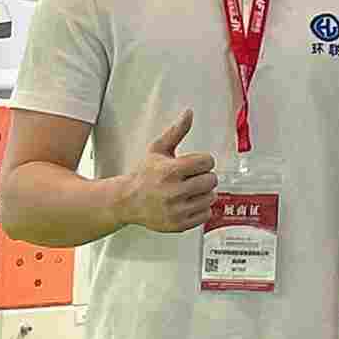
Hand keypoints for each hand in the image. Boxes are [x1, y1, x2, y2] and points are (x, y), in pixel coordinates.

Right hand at [123, 108, 217, 233]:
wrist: (127, 201)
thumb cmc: (144, 175)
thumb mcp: (158, 150)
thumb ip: (176, 131)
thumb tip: (189, 113)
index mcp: (170, 171)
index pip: (207, 162)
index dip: (203, 161)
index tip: (195, 164)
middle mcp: (173, 191)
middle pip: (212, 180)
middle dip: (204, 176)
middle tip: (191, 177)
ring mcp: (176, 210)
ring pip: (211, 197)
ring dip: (203, 193)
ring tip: (188, 190)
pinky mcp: (179, 224)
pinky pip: (207, 214)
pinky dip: (201, 208)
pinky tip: (187, 202)